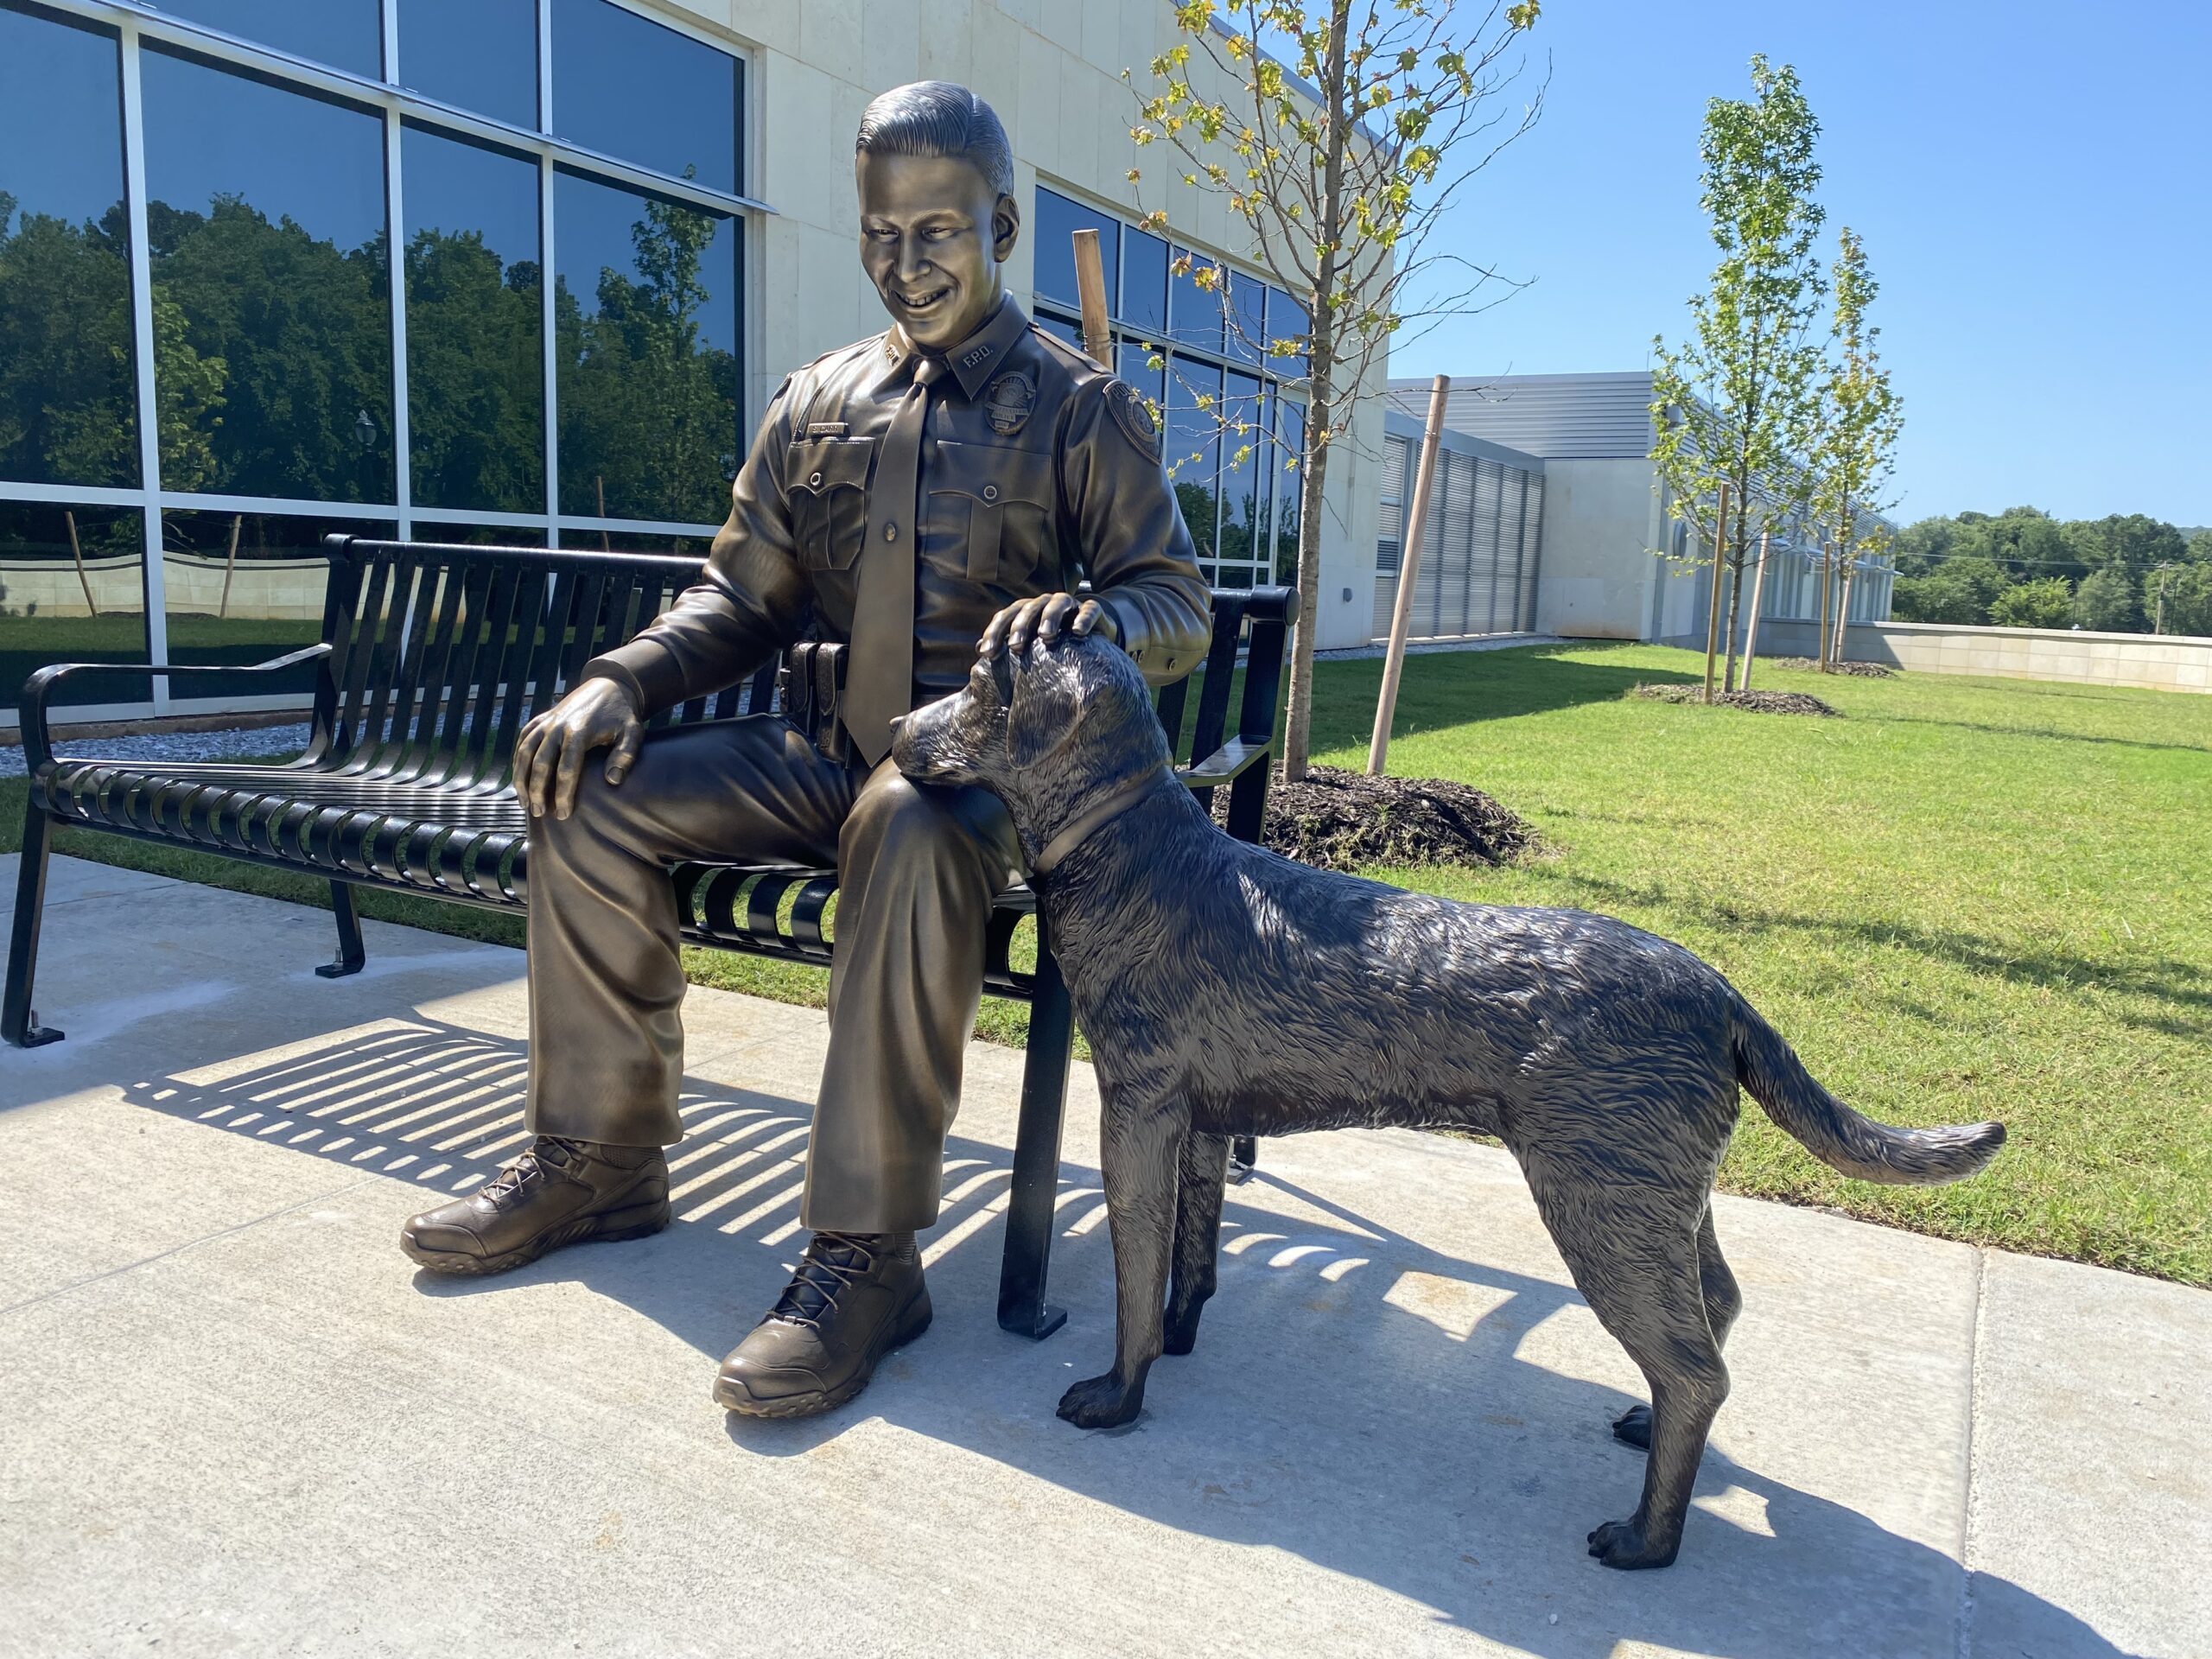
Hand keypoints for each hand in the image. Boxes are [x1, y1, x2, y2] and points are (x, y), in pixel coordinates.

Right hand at [513, 677, 643, 819]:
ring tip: (525, 803)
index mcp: (579, 731)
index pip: (567, 770)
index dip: (563, 794)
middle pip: (540, 764)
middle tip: (539, 813)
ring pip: (525, 752)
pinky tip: (519, 778)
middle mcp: (557, 726)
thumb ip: (625, 756)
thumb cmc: (622, 714)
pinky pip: (523, 739)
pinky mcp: (541, 718)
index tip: (563, 814)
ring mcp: (547, 721)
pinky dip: (518, 759)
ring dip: (521, 778)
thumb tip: (612, 781)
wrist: (609, 685)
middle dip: (537, 791)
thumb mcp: (632, 732)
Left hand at [977, 593, 1118, 658]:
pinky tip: (1078, 632)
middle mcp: (1046, 604)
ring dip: (1050, 617)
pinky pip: (1089, 609)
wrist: (1094, 629)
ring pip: (1058, 603)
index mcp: (1028, 611)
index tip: (986, 654)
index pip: (1007, 616)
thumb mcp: (1032, 642)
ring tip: (1046, 635)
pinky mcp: (1092, 610)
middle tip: (1015, 647)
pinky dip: (1083, 618)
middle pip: (1030, 608)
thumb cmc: (1057, 638)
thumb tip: (978, 649)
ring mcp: (1070, 605)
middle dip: (1021, 626)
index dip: (994, 633)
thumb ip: (1008, 643)